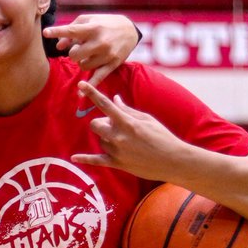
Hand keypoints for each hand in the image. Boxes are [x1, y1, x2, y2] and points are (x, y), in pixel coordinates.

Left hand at [43, 13, 139, 86]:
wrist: (130, 30)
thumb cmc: (104, 23)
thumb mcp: (88, 21)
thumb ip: (71, 32)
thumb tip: (58, 47)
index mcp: (93, 28)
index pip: (73, 31)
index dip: (58, 31)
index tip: (46, 32)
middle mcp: (100, 41)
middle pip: (75, 55)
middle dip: (73, 54)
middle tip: (78, 49)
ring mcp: (107, 54)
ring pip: (83, 66)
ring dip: (81, 62)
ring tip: (88, 55)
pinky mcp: (112, 64)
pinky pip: (98, 78)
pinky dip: (90, 86)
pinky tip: (80, 95)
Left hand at [69, 81, 187, 179]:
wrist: (173, 161)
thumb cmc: (162, 137)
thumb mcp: (147, 120)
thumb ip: (128, 110)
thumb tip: (115, 99)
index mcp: (127, 122)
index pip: (105, 104)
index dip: (92, 93)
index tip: (81, 83)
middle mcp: (119, 136)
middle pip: (95, 124)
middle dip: (101, 123)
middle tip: (114, 125)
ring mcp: (117, 151)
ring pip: (99, 140)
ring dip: (106, 138)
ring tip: (124, 142)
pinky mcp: (117, 163)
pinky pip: (96, 161)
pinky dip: (85, 159)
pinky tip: (74, 157)